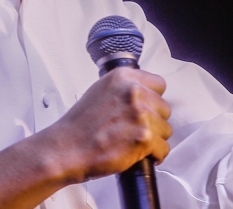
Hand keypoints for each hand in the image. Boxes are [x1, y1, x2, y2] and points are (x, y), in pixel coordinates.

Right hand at [43, 68, 171, 182]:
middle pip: (165, 108)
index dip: (153, 100)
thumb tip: (145, 94)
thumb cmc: (80, 126)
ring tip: (135, 142)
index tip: (147, 109)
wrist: (66, 149)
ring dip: (154, 139)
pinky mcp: (143, 137)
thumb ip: (124, 88)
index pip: (159, 84)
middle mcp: (133, 92)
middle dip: (154, 121)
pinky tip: (140, 155)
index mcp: (123, 77)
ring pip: (166, 129)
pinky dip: (154, 156)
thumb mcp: (100, 91)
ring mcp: (140, 114)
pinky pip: (163, 149)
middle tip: (136, 130)